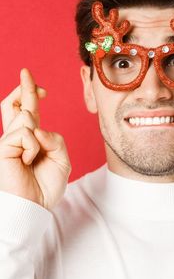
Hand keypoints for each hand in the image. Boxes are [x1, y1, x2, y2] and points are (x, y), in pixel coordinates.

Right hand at [0, 68, 70, 208]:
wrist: (33, 206)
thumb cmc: (45, 186)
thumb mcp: (61, 159)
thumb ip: (55, 139)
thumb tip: (37, 127)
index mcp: (31, 139)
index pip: (27, 111)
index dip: (31, 95)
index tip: (41, 88)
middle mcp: (16, 137)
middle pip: (13, 105)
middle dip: (22, 88)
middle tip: (26, 72)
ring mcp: (7, 142)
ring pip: (26, 119)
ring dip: (38, 137)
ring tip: (32, 159)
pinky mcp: (1, 148)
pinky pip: (24, 134)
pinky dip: (32, 147)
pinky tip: (26, 161)